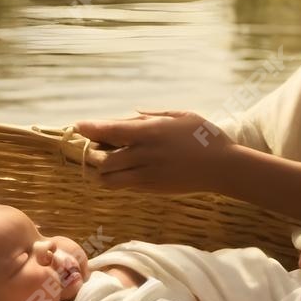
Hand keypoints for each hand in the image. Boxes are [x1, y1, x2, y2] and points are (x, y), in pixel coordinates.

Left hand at [70, 109, 234, 194]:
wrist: (222, 167)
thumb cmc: (204, 136)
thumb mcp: (181, 116)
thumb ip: (154, 114)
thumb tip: (134, 112)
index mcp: (151, 131)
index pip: (110, 130)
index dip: (91, 128)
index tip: (78, 125)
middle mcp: (145, 153)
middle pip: (104, 156)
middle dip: (92, 152)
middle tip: (89, 146)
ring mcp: (148, 173)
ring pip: (110, 176)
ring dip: (100, 170)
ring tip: (98, 164)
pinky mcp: (153, 188)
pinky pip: (125, 186)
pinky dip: (115, 181)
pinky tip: (116, 174)